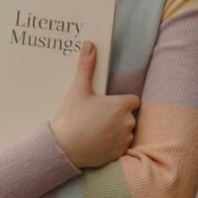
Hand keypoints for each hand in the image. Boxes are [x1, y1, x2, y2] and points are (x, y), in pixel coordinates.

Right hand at [50, 41, 139, 168]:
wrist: (63, 148)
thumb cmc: (72, 118)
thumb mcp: (78, 89)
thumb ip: (86, 66)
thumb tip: (89, 44)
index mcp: (121, 105)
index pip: (134, 100)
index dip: (123, 101)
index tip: (110, 103)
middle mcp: (128, 122)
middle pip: (130, 115)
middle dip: (118, 116)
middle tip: (98, 117)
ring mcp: (124, 140)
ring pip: (126, 132)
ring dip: (117, 130)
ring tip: (96, 130)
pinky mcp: (118, 154)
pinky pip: (120, 146)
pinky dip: (112, 144)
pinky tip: (97, 142)